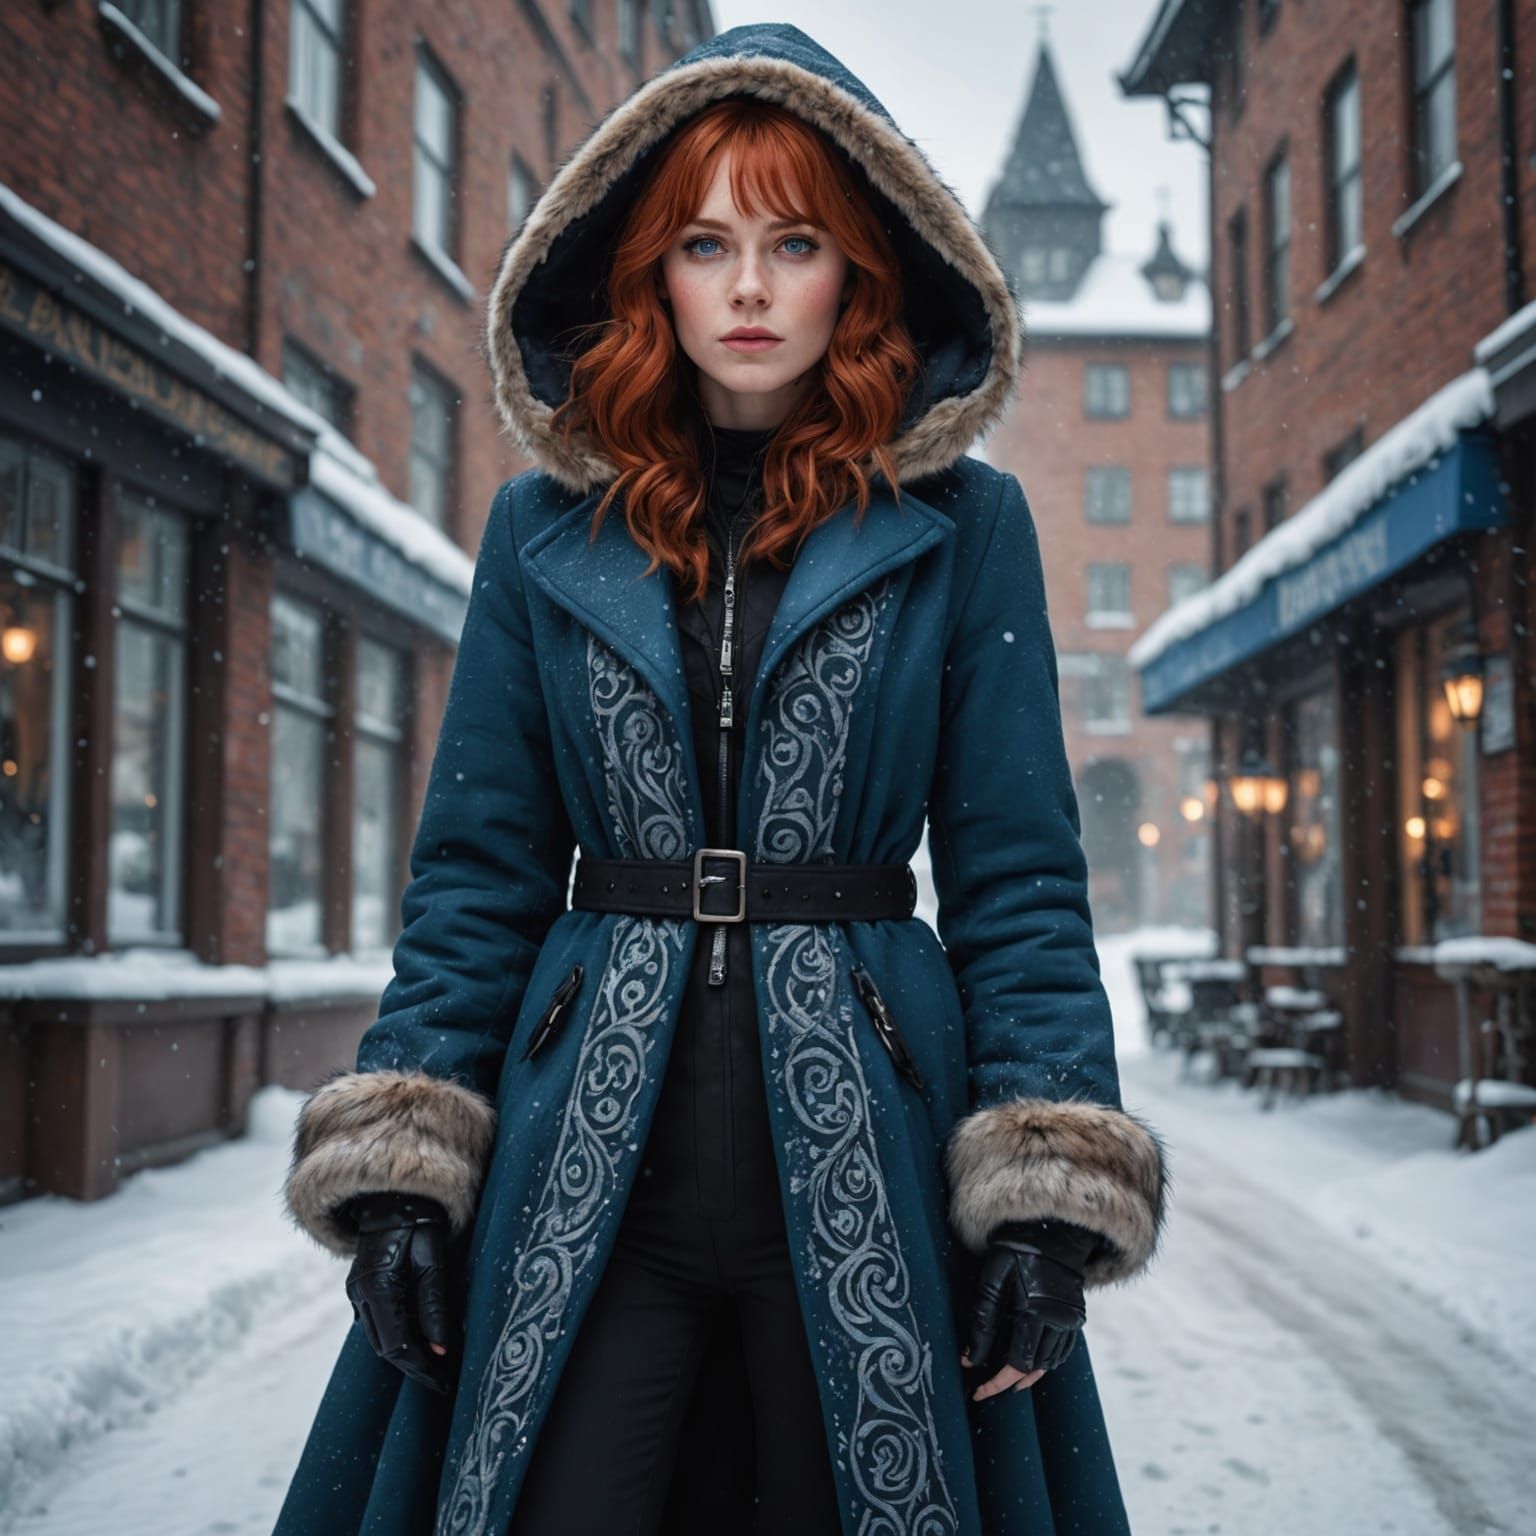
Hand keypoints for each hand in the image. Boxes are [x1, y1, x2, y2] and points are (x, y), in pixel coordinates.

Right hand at [342, 1191, 456, 1395]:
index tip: (445, 1383)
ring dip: (406, 1356)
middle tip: (444, 1383)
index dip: (421, 1369)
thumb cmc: (420, 1222)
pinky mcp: (361, 1288)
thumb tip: (439, 1350)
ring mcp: (356, 1292)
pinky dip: (398, 1338)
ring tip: (436, 1369)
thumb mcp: (433, 1259)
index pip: (397, 1347)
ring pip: (379, 1339)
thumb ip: (434, 1304)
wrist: (395, 1195)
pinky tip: (420, 1342)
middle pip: (385, 1349)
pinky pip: (378, 1324)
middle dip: (414, 1369)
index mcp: (376, 1289)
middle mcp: (359, 1295)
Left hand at [960, 1217, 1096, 1400]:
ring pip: (1051, 1362)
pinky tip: (1031, 1360)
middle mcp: (1059, 1321)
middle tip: (986, 1387)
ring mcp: (1072, 1319)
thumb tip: (969, 1359)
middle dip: (1009, 1381)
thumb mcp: (992, 1281)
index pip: (1017, 1363)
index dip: (996, 1382)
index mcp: (1036, 1312)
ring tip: (1006, 1379)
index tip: (977, 1392)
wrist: (1050, 1228)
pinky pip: (1064, 1350)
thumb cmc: (1014, 1251)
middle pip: (1035, 1368)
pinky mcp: (1077, 1314)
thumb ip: (982, 1321)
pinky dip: (1047, 1361)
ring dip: (1029, 1374)